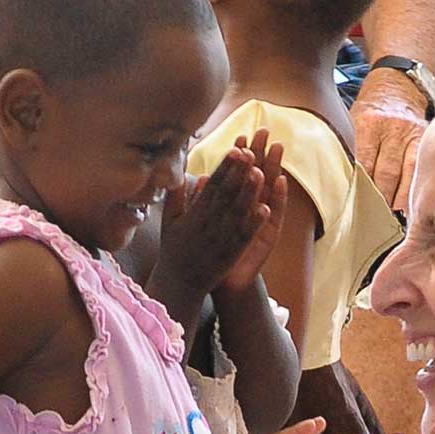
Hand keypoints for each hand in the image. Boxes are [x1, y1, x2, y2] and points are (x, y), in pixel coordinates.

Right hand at [156, 145, 266, 296]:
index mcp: (194, 213)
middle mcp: (208, 223)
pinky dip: (254, 222)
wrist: (179, 284)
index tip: (235, 149)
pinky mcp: (231, 252)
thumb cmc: (174, 250)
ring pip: (237, 211)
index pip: (212, 185)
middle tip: (251, 150)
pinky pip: (244, 235)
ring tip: (261, 172)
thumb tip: (185, 174)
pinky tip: (265, 209)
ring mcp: (221, 238)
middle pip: (227, 193)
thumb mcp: (169, 221)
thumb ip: (176, 197)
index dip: (225, 167)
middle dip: (239, 172)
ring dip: (249, 192)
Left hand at [218, 128, 287, 293]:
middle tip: (263, 132)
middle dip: (259, 154)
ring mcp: (262, 220)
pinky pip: (275, 213)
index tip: (239, 138)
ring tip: (275, 149)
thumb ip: (202, 202)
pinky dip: (278, 197)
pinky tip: (281, 181)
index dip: (238, 157)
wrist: (225, 282)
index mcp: (235, 204)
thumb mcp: (205, 224)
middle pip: (256, 175)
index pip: (237, 175)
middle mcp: (251, 209)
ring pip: (268, 190)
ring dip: (273, 168)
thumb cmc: (214, 252)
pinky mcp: (269, 234)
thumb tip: (199, 178)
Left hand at [351, 68, 428, 210]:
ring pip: (403, 176)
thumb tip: (336, 182)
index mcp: (367, 122)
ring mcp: (411, 134)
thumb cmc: (369, 109)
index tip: (351, 210)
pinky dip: (412, 191)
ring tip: (389, 220)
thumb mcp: (351, 119)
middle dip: (377, 200)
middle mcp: (392, 128)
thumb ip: (347, 146)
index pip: (362, 163)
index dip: (357, 189)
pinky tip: (408, 207)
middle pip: (384, 174)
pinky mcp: (424, 139)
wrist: (397, 85)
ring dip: (396, 201)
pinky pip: (418, 171)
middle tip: (370, 223)